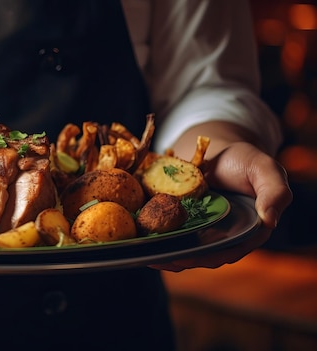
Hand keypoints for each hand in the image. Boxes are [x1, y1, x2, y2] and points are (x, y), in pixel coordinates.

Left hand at [151, 142, 292, 271]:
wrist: (216, 146)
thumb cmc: (243, 159)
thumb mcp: (264, 169)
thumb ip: (274, 191)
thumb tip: (270, 221)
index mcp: (246, 232)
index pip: (229, 250)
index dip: (209, 256)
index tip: (188, 257)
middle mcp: (221, 237)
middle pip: (201, 256)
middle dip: (179, 259)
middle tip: (158, 257)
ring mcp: (199, 233)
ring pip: (182, 250)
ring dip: (163, 254)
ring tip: (143, 254)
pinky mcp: (180, 224)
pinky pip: (168, 237)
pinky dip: (153, 240)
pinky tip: (138, 240)